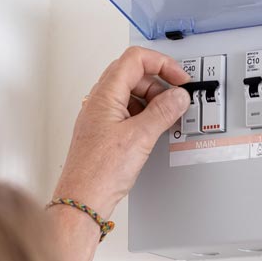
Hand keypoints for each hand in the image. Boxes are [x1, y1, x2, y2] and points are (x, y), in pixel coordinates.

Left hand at [54, 46, 191, 219]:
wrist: (82, 200)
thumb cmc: (98, 173)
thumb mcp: (140, 137)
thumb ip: (162, 112)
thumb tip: (178, 96)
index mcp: (104, 95)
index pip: (135, 59)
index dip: (162, 63)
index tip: (179, 78)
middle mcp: (99, 102)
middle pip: (133, 74)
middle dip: (159, 82)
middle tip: (176, 97)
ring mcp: (100, 117)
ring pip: (131, 93)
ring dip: (152, 99)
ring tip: (168, 115)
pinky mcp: (104, 132)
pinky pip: (127, 112)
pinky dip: (145, 114)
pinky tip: (155, 128)